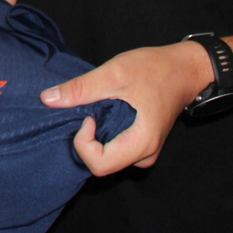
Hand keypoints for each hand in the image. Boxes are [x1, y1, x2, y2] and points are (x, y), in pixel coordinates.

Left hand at [40, 41, 211, 176]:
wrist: (185, 68)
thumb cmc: (155, 69)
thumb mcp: (114, 73)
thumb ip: (81, 89)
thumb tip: (47, 99)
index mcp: (141, 143)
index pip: (99, 164)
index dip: (83, 142)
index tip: (88, 115)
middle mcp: (144, 154)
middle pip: (102, 164)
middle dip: (85, 142)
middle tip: (87, 112)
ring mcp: (145, 151)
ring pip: (108, 158)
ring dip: (94, 139)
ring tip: (95, 112)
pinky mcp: (142, 143)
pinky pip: (116, 149)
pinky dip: (103, 136)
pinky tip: (102, 114)